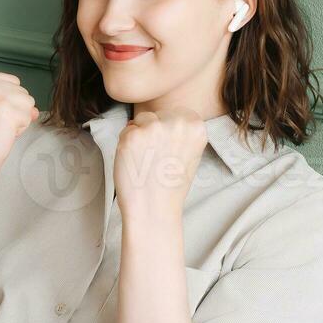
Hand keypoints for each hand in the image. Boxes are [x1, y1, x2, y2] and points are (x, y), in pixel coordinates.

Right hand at [0, 70, 38, 191]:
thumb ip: (10, 100)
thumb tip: (34, 110)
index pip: (12, 82)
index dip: (6, 103)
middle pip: (21, 91)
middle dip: (13, 111)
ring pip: (28, 103)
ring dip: (18, 120)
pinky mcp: (6, 108)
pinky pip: (29, 116)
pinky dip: (20, 129)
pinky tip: (2, 134)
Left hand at [112, 105, 206, 219]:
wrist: (154, 209)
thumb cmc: (169, 185)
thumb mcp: (190, 153)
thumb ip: (181, 133)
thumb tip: (161, 118)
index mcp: (196, 126)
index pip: (175, 114)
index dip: (167, 132)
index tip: (168, 151)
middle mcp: (177, 123)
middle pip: (156, 115)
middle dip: (152, 132)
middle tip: (156, 159)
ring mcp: (154, 128)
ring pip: (140, 120)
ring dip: (138, 137)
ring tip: (146, 161)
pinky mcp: (133, 135)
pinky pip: (126, 131)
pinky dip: (125, 145)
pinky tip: (135, 163)